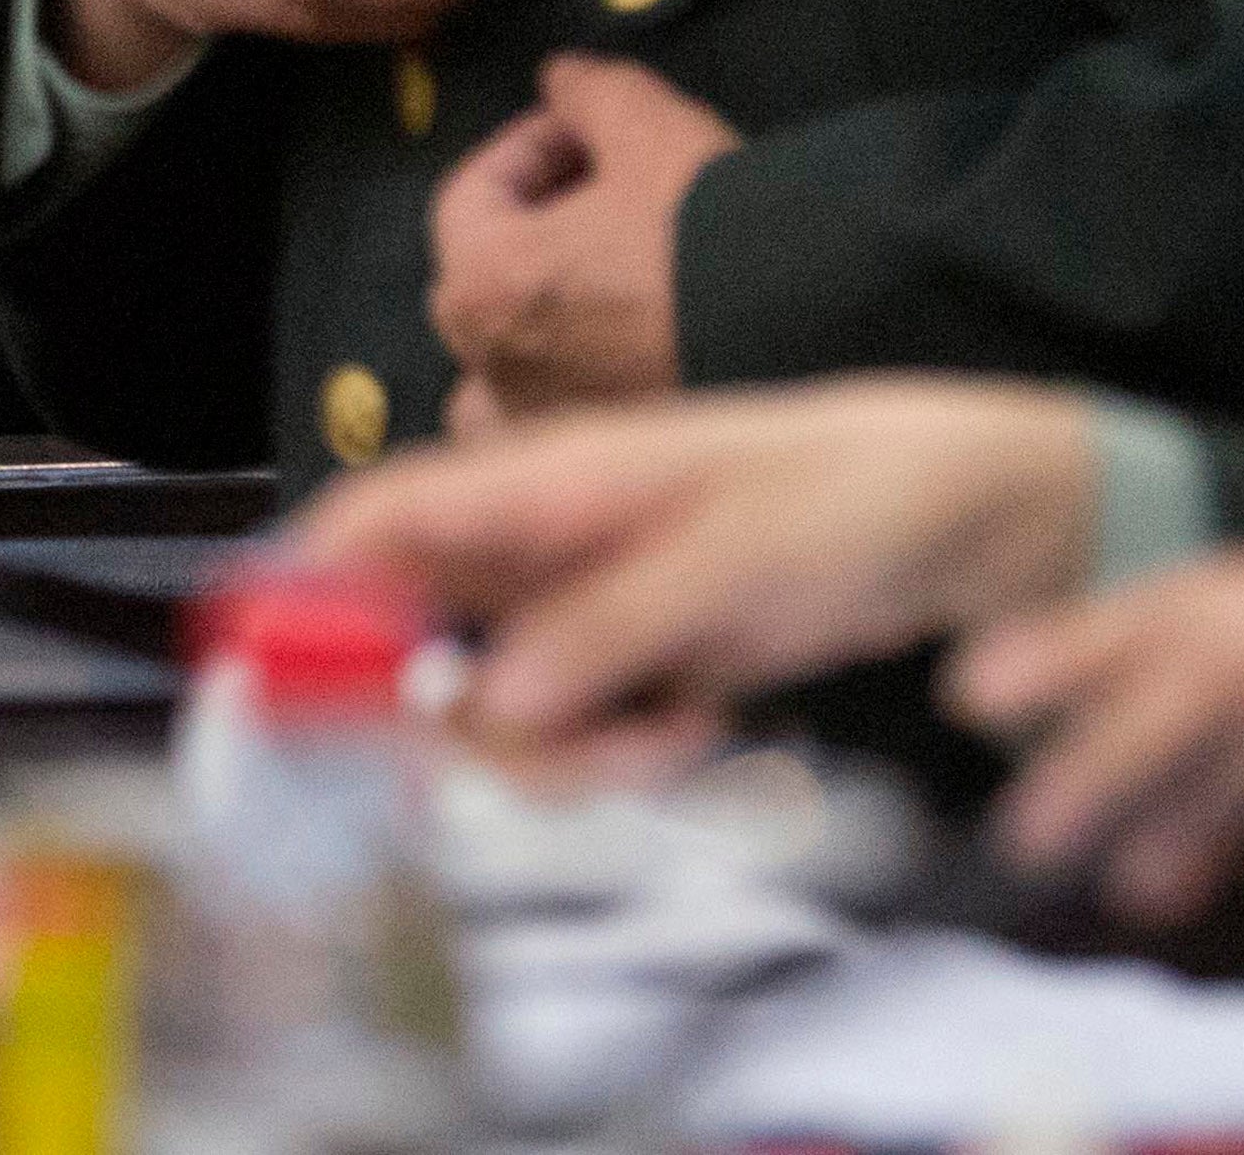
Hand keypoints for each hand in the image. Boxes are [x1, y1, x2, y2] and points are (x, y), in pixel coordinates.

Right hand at [291, 376, 1099, 780]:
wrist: (952, 516)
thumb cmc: (845, 493)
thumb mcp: (738, 555)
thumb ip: (613, 625)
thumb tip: (494, 702)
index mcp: (539, 483)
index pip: (378, 519)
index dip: (307, 590)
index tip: (291, 688)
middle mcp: (532, 545)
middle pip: (410, 642)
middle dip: (457, 721)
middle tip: (551, 759)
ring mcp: (576, 607)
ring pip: (489, 708)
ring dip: (556, 753)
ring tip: (668, 742)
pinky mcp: (625, 662)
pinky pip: (567, 734)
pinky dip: (612, 757)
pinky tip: (695, 729)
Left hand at [426, 54, 732, 424]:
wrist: (823, 336)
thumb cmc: (724, 241)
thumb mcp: (651, 126)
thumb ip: (590, 92)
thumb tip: (564, 79)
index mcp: (483, 286)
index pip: (473, 191)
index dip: (533, 143)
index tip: (584, 125)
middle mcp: (496, 368)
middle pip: (485, 272)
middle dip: (541, 220)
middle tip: (610, 185)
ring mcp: (548, 423)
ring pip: (505, 363)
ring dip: (538, 318)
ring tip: (609, 277)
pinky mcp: (606, 459)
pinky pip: (554, 424)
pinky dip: (568, 390)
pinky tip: (620, 356)